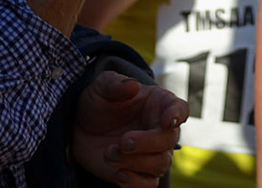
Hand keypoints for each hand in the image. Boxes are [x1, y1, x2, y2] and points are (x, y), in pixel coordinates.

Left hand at [71, 69, 188, 187]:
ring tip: (110, 154)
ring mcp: (151, 154)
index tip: (167, 121)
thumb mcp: (101, 87)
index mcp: (159, 104)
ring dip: (135, 163)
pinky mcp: (138, 173)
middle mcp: (161, 130)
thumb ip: (115, 85)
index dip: (177, 115)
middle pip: (169, 141)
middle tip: (123, 142)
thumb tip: (133, 86)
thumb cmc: (98, 103)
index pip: (180, 109)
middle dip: (147, 143)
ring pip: (161, 164)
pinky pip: (149, 185)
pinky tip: (118, 174)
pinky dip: (135, 183)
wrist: (81, 129)